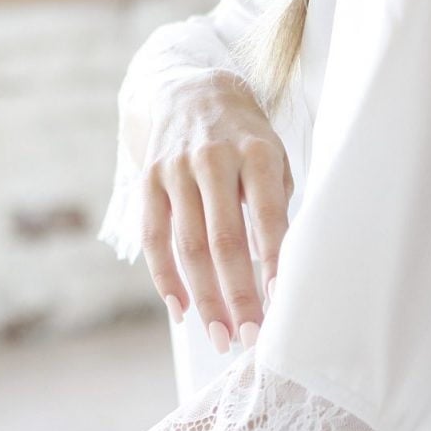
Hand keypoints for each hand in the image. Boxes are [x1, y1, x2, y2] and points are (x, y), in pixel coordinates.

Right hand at [142, 69, 293, 350]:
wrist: (194, 93)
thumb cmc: (247, 140)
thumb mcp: (274, 159)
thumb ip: (275, 207)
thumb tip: (276, 272)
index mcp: (256, 153)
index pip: (268, 217)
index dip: (273, 264)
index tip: (282, 305)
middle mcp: (213, 159)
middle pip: (223, 240)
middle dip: (238, 295)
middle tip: (250, 337)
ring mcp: (176, 170)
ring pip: (187, 246)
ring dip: (204, 298)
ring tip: (221, 336)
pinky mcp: (149, 180)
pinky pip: (154, 238)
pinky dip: (165, 279)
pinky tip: (180, 310)